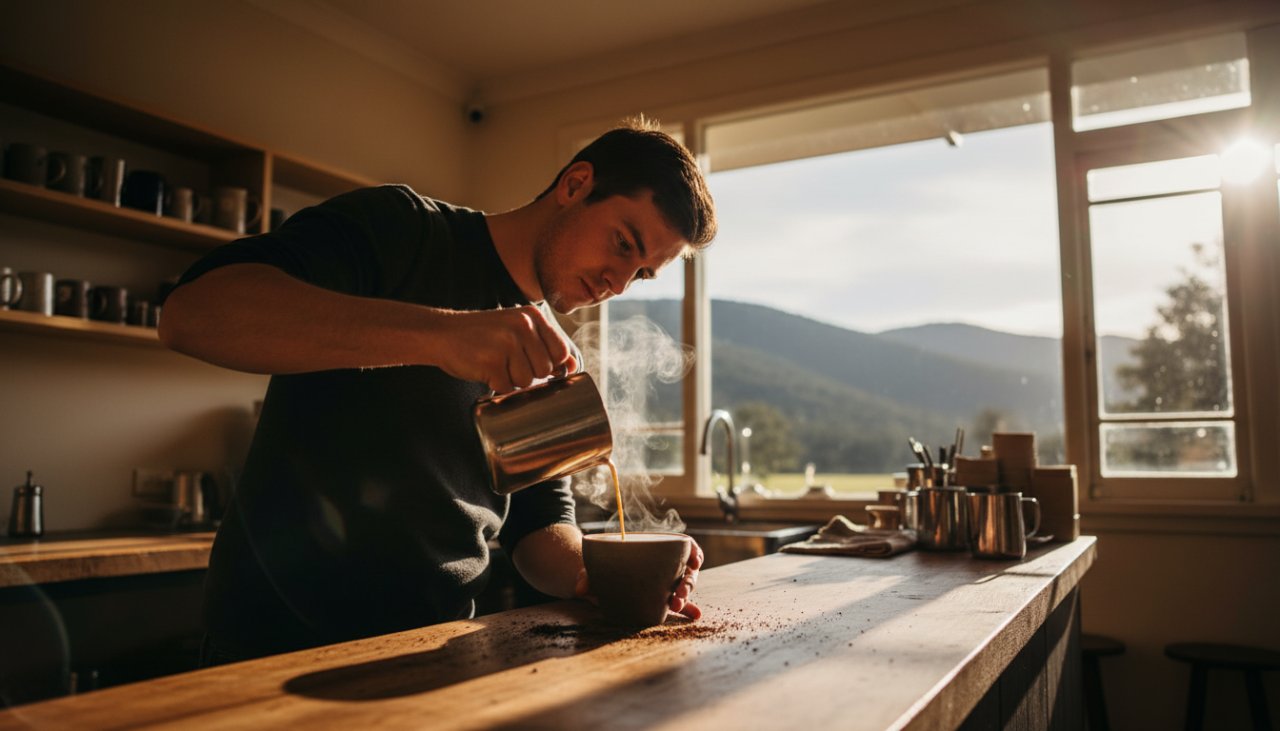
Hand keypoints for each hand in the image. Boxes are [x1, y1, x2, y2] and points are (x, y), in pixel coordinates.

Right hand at [431, 306, 576, 391]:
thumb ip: (542, 343)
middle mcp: (522, 327)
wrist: (441, 333)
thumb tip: (572, 366)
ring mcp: (506, 344)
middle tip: (507, 363)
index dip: (552, 365)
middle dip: (529, 374)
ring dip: (511, 380)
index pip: (561, 351)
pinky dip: (496, 386)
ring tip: (495, 364)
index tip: (536, 367)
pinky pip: (506, 388)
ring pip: (526, 381)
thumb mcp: (515, 327)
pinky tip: (484, 370)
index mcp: (532, 317)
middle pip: (544, 369)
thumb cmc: (482, 334)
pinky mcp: (491, 362)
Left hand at [572, 537, 703, 619]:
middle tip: (678, 595)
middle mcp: (665, 566)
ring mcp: (664, 583)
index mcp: (655, 550)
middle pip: (685, 571)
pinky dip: (688, 609)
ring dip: (685, 597)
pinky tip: (694, 615)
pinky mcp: (661, 600)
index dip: (693, 551)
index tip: (694, 561)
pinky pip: (678, 604)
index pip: (682, 546)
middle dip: (687, 584)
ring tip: (677, 606)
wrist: (596, 581)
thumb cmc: (600, 568)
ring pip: (682, 587)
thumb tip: (580, 588)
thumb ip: (587, 575)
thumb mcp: (593, 569)